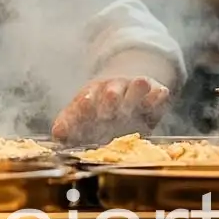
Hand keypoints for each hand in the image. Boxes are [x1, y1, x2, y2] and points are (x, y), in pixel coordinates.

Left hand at [51, 75, 170, 144]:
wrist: (124, 89)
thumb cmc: (98, 108)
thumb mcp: (82, 115)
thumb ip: (69, 125)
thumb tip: (57, 135)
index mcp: (90, 96)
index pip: (85, 100)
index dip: (85, 104)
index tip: (83, 106)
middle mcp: (111, 90)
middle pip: (110, 92)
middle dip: (110, 99)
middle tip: (109, 109)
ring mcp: (132, 89)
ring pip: (134, 87)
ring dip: (136, 88)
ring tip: (140, 84)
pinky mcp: (153, 91)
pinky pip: (156, 91)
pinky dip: (158, 93)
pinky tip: (161, 93)